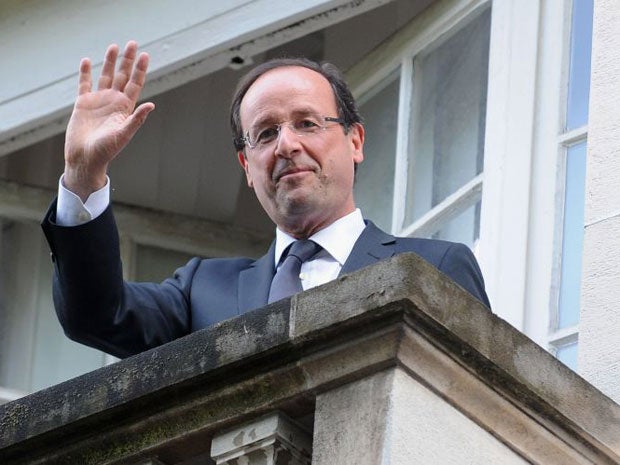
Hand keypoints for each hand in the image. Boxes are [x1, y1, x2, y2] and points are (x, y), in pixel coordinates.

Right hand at [64, 41, 154, 200]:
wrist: (85, 159)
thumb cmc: (106, 151)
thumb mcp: (123, 134)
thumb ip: (137, 119)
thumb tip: (152, 105)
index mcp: (125, 109)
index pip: (135, 84)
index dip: (140, 70)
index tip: (145, 55)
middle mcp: (113, 102)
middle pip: (123, 76)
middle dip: (128, 60)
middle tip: (133, 43)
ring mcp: (98, 102)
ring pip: (106, 77)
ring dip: (110, 62)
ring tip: (114, 46)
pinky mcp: (83, 104)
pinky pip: (84, 85)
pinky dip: (85, 73)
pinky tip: (87, 61)